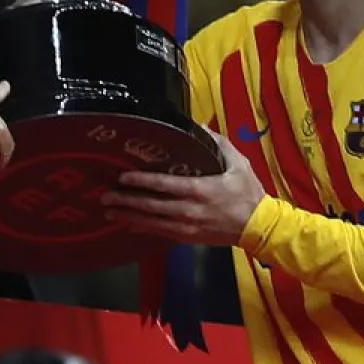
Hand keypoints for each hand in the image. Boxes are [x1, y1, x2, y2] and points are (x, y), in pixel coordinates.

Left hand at [99, 133, 265, 246]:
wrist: (259, 227)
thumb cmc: (247, 191)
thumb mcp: (237, 162)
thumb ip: (217, 143)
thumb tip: (197, 126)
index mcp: (200, 189)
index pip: (164, 184)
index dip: (141, 181)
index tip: (122, 177)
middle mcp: (189, 210)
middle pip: (151, 206)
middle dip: (126, 201)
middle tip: (104, 196)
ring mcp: (187, 227)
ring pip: (151, 223)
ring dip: (128, 217)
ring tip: (109, 211)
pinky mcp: (188, 238)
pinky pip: (160, 234)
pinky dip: (142, 229)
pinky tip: (128, 226)